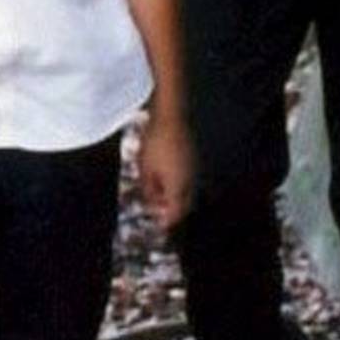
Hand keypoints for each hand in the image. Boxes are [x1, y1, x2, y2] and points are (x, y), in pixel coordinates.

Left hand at [138, 112, 194, 233]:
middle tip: (158, 209)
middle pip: (184, 204)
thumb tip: (152, 202)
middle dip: (172, 210)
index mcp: (178, 186)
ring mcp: (195, 168)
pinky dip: (178, 183)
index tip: (158, 224)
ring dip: (176, 196)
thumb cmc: (155, 143)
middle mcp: (191, 180)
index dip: (166, 221)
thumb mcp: (145, 168)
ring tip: (158, 191)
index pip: (176, 213)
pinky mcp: (194, 158)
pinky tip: (165, 175)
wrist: (171, 115)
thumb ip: (149, 189)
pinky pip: (188, 178)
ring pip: (188, 191)